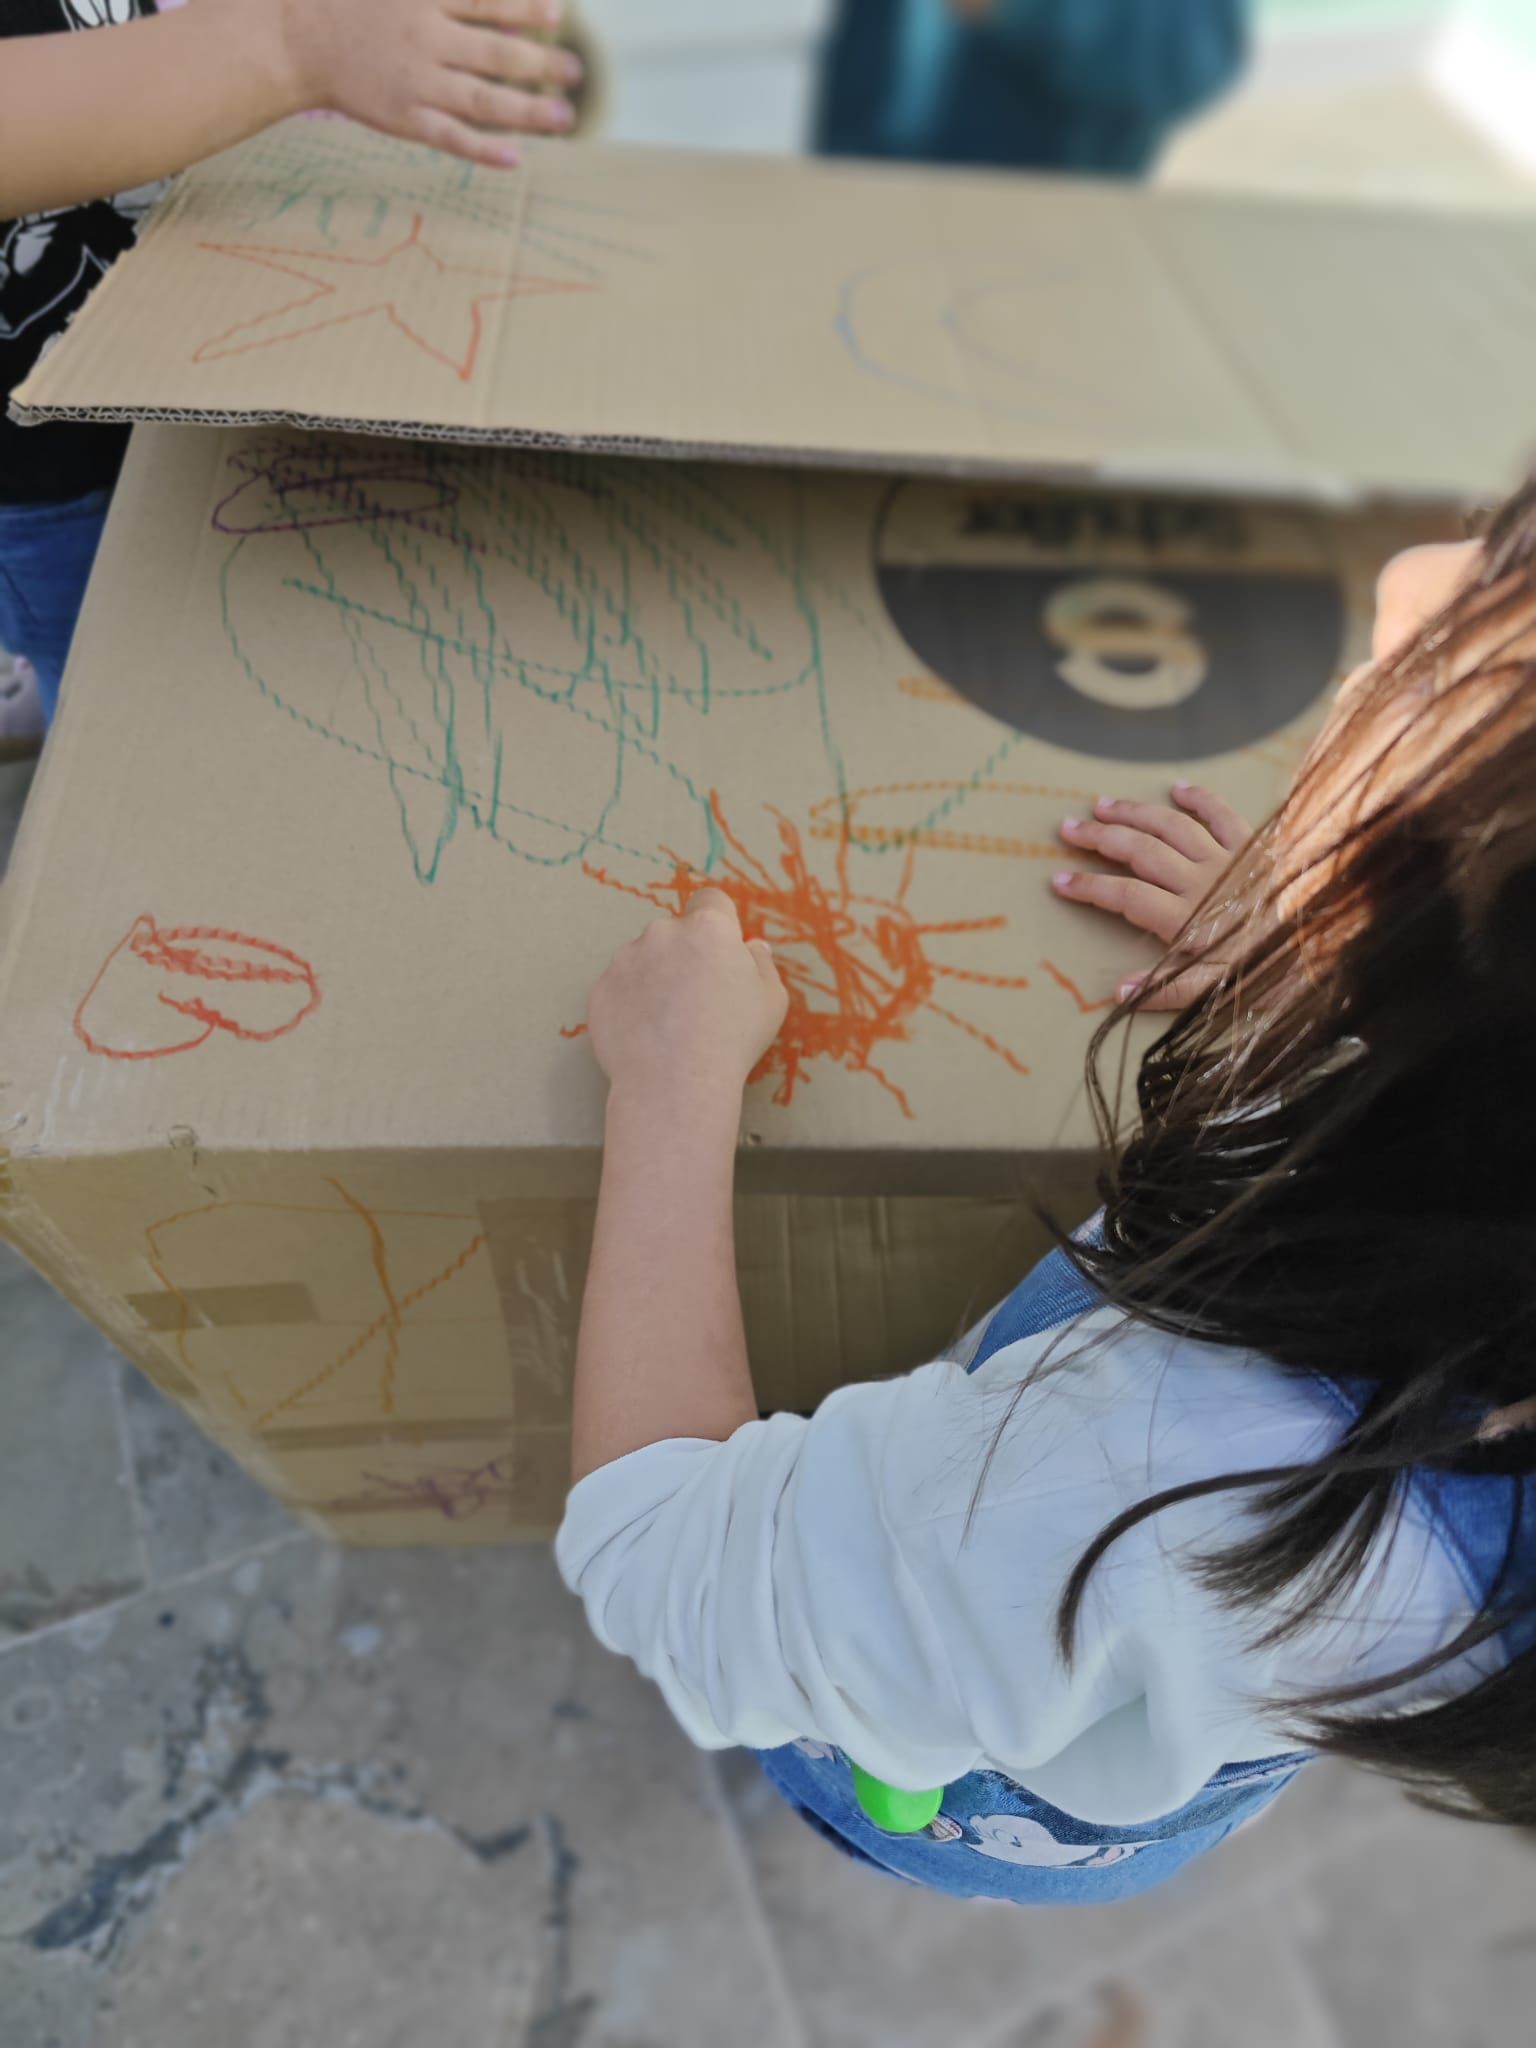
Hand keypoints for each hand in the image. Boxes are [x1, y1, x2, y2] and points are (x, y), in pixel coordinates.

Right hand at [274, 0, 581, 167]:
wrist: (294, 37)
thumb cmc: (346, 0)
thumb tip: (482, 1)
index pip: (488, 1)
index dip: (525, 8)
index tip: (557, 14)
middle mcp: (426, 38)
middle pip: (497, 53)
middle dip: (542, 64)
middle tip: (576, 72)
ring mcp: (416, 82)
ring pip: (483, 99)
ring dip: (528, 110)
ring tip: (564, 118)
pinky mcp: (403, 117)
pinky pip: (450, 136)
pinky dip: (483, 149)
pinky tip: (516, 157)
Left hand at [587, 890, 788, 1112]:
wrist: (674, 1082)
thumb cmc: (732, 1039)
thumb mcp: (770, 1000)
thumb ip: (761, 965)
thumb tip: (752, 948)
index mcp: (707, 927)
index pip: (711, 900)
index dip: (719, 923)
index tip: (721, 951)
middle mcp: (662, 933)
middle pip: (675, 932)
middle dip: (685, 955)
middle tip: (698, 1000)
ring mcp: (625, 960)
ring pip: (644, 960)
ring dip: (655, 979)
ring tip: (671, 1025)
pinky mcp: (601, 990)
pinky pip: (619, 989)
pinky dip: (631, 1005)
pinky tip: (648, 1036)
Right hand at [1051, 785, 1250, 1009]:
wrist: (1324, 950)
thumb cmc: (1266, 973)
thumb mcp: (1215, 993)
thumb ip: (1167, 992)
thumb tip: (1117, 993)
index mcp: (1187, 919)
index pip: (1125, 896)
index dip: (1089, 886)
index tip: (1059, 881)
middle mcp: (1202, 882)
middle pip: (1140, 851)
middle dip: (1100, 838)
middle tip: (1068, 828)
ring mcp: (1228, 860)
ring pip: (1171, 827)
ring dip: (1135, 813)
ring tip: (1102, 804)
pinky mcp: (1255, 848)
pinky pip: (1223, 815)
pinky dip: (1200, 800)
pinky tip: (1177, 788)